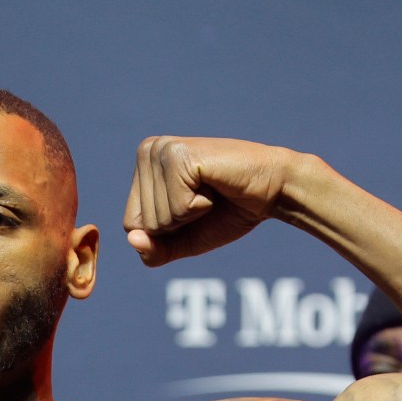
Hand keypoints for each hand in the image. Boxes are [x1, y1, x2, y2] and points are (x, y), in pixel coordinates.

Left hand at [122, 136, 301, 265]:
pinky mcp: (178, 155)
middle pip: (143, 223)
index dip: (166, 231)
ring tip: (210, 189)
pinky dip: (200, 206)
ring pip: (157, 219)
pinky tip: (214, 185)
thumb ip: (154, 250)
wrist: (271, 191)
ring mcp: (161, 150)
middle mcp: (147, 151)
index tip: (193, 207)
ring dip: (191, 213)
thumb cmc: (227, 212)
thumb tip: (133, 240)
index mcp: (143, 167)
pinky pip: (176, 208)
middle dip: (179, 223)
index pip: (130, 225)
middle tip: (206, 197)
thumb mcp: (183, 240)